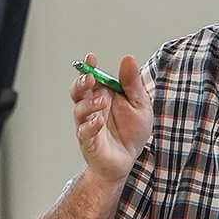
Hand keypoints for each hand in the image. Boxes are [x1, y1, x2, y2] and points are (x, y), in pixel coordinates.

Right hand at [71, 53, 152, 183]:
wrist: (128, 160)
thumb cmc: (132, 131)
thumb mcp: (140, 104)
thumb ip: (132, 83)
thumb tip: (128, 59)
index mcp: (103, 95)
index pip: (91, 77)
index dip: (88, 67)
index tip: (90, 58)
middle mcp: (92, 108)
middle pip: (78, 91)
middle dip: (81, 83)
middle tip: (90, 78)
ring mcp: (88, 124)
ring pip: (79, 110)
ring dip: (89, 104)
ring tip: (103, 102)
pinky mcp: (89, 142)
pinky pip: (85, 132)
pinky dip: (91, 126)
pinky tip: (100, 121)